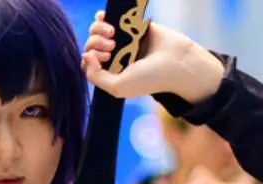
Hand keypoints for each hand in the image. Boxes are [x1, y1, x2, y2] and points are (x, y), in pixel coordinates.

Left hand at [82, 11, 224, 103]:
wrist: (176, 61)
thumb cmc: (150, 78)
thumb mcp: (118, 87)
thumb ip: (95, 76)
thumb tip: (85, 55)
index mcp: (110, 71)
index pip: (87, 62)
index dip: (89, 58)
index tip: (106, 58)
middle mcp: (114, 55)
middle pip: (90, 45)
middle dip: (96, 43)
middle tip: (112, 47)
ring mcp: (122, 39)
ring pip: (96, 30)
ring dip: (98, 30)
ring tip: (113, 34)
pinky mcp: (131, 25)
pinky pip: (108, 17)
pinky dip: (103, 17)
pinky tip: (107, 21)